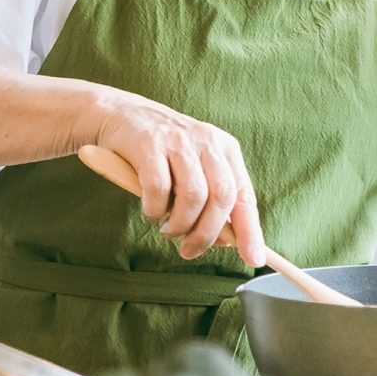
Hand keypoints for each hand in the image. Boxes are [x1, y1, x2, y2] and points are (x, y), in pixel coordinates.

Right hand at [89, 94, 264, 265]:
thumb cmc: (163, 153)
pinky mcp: (149, 145)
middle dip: (207, 233)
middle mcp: (207, 143)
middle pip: (222, 197)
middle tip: (189, 250)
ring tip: (168, 231)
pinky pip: (159, 189)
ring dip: (180, 224)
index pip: (244, 195)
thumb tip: (229, 241)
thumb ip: (212, 200)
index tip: (254, 260)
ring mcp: (179, 141)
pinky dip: (155, 209)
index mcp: (225, 150)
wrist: (122, 115)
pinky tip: (150, 210)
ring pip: (193, 195)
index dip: (250, 230)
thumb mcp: (195, 169)